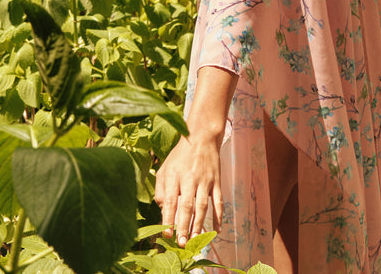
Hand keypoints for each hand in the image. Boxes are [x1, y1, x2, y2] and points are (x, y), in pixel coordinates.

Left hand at [154, 66, 235, 244]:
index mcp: (174, 175)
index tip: (167, 235)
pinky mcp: (217, 181)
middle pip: (187, 205)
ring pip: (203, 205)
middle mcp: (190, 178)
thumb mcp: (165, 167)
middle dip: (183, 226)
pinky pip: (218, 201)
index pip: (171, 200)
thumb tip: (163, 209)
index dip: (168, 219)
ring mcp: (205, 180)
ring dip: (199, 224)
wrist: (202, 136)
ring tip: (195, 240)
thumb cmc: (180, 155)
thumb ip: (161, 188)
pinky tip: (216, 229)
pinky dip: (219, 216)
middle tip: (181, 244)